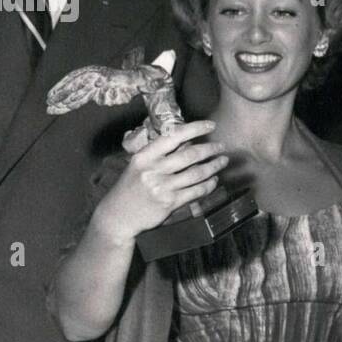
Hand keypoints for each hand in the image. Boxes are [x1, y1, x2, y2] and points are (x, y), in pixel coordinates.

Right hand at [91, 120, 227, 245]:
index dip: (195, 128)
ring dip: (214, 166)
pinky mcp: (169, 203)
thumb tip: (187, 141)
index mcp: (144, 156)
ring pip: (196, 173)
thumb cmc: (131, 187)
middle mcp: (153, 170)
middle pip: (190, 155)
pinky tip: (214, 181)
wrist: (118, 216)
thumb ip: (159, 154)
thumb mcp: (138, 165)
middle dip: (210, 149)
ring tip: (223, 161)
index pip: (174, 136)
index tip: (210, 125)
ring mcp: (162, 187)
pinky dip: (208, 185)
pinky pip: (195, 191)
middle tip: (221, 146)